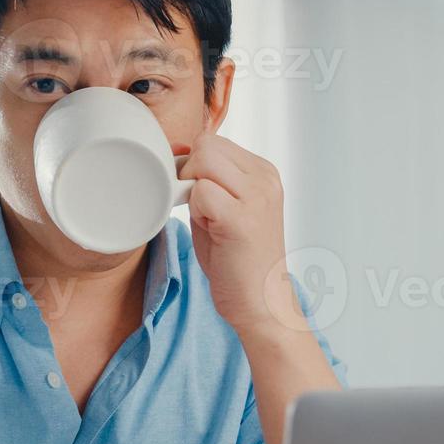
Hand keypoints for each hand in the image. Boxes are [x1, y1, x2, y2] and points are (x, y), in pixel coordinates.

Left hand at [179, 134, 303, 336]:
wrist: (261, 303)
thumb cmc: (237, 260)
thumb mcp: (224, 208)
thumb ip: (205, 179)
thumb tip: (178, 152)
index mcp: (264, 172)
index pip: (215, 141)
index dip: (195, 164)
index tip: (198, 195)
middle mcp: (265, 178)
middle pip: (208, 144)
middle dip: (192, 173)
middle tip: (203, 210)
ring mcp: (257, 196)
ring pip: (204, 160)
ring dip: (195, 191)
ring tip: (210, 221)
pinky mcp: (242, 218)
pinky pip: (200, 192)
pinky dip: (196, 211)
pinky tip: (213, 232)